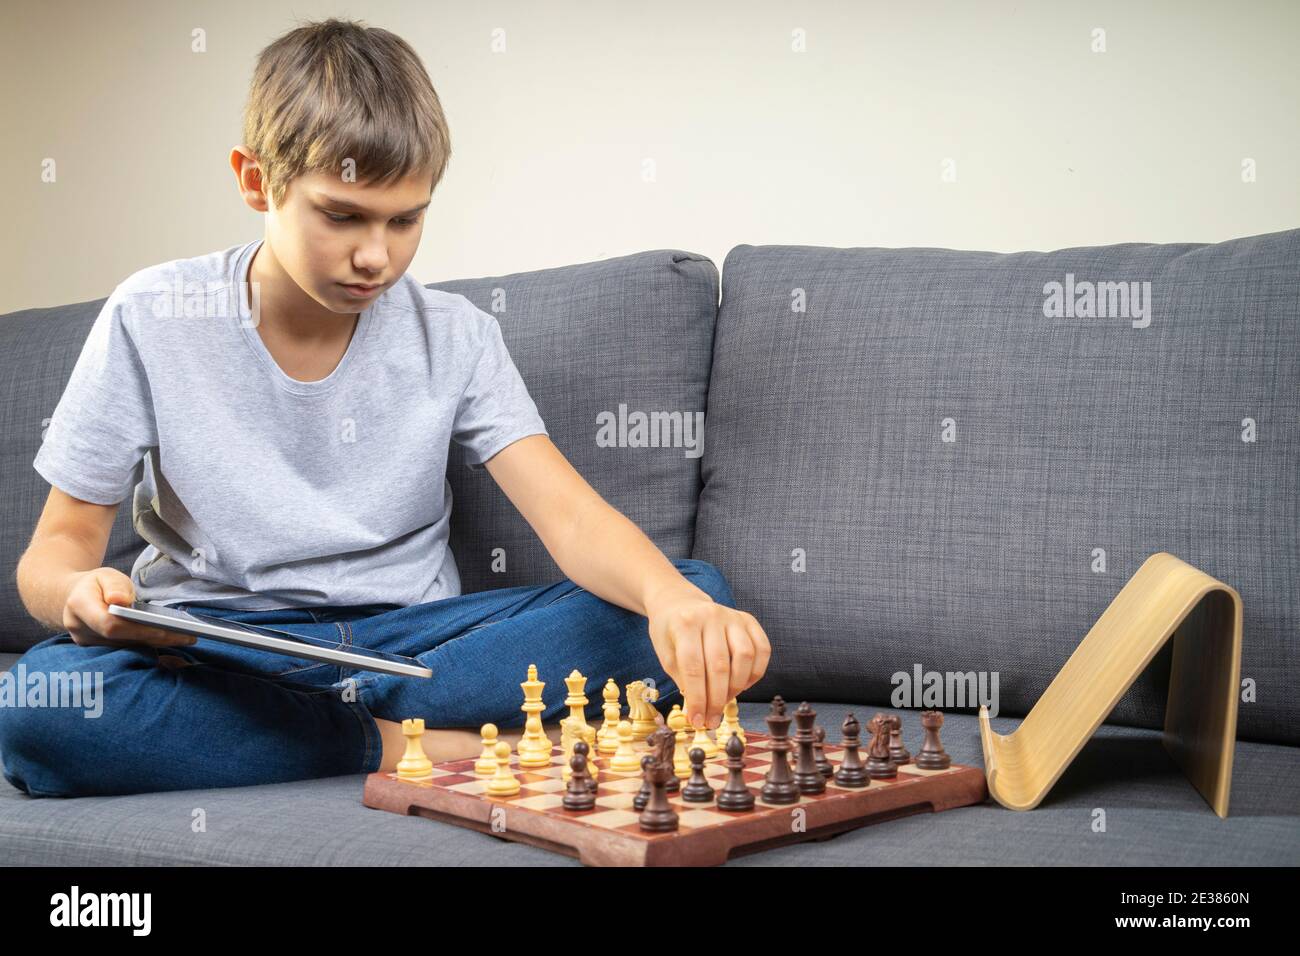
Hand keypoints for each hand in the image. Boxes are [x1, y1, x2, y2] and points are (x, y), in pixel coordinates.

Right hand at [64, 567, 194, 648]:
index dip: (138, 629)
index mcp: (79, 608)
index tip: (165, 628)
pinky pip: (128, 652)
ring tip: (187, 639)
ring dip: (157, 645)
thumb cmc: (95, 584)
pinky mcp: (101, 652)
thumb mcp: (105, 575)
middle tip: (188, 636)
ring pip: (127, 649)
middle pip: (122, 640)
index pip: (111, 625)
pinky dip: (151, 650)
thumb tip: (120, 600)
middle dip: (156, 639)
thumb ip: (114, 585)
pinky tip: (174, 652)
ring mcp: (89, 645)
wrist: (74, 598)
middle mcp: (81, 631)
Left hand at [646, 589, 770, 730]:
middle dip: (716, 700)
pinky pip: (762, 649)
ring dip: (737, 687)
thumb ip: (683, 680)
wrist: (680, 602)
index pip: (693, 667)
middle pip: (719, 666)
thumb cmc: (670, 632)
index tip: (697, 721)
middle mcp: (711, 616)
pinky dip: (755, 672)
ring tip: (724, 701)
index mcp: (685, 623)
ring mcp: (732, 615)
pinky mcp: (748, 619)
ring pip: (744, 657)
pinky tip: (742, 685)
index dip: (697, 699)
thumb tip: (700, 712)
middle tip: (711, 720)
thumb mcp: (666, 654)